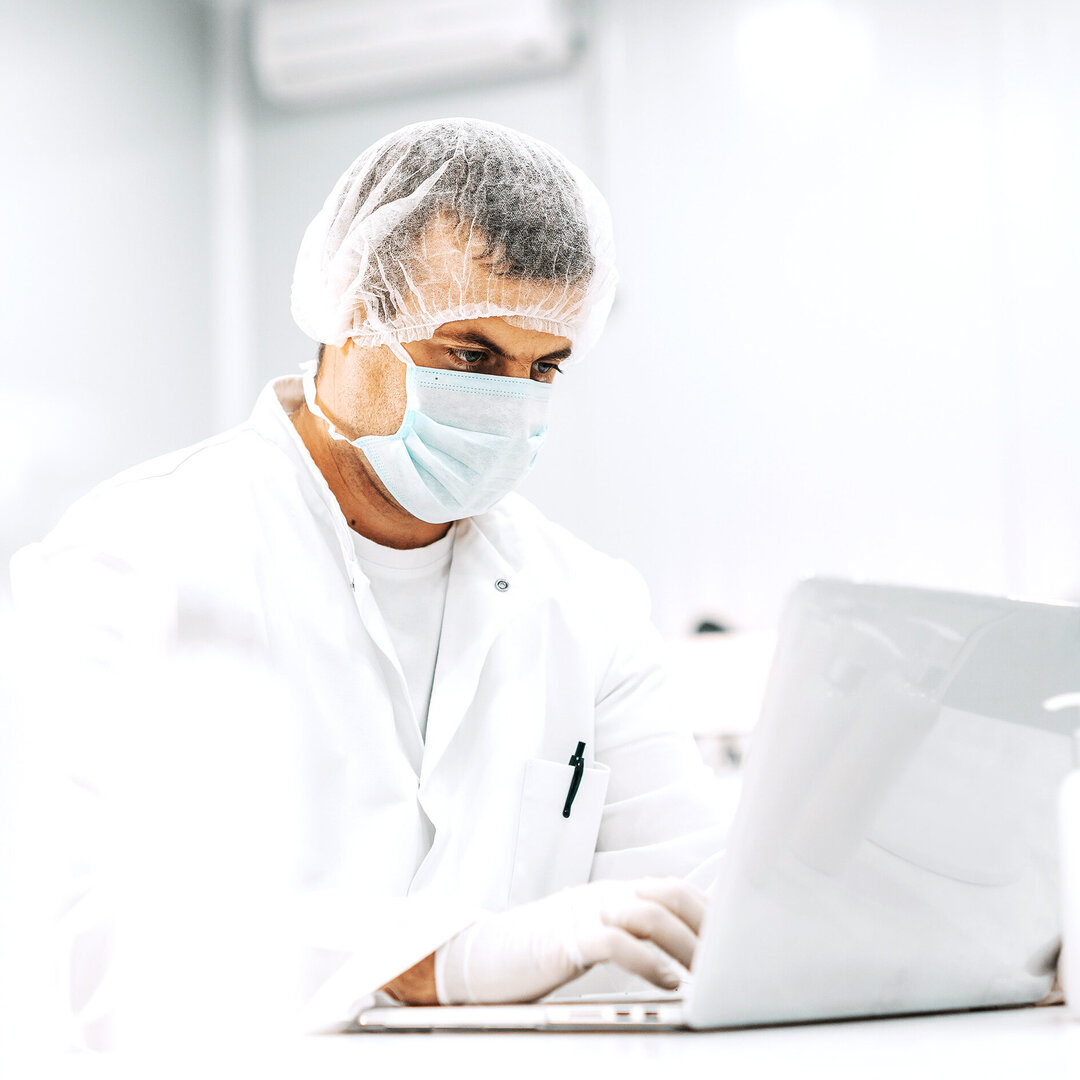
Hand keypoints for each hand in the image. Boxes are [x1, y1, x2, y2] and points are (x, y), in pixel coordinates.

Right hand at [435, 877, 706, 1004]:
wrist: (484, 955)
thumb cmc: (543, 951)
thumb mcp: (594, 933)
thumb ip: (632, 933)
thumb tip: (683, 950)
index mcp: (614, 893)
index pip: (673, 890)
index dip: (708, 912)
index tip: (736, 940)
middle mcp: (603, 896)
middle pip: (667, 894)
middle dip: (705, 925)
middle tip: (728, 959)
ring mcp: (583, 914)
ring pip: (647, 913)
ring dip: (684, 944)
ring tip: (705, 974)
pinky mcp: (564, 939)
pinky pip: (613, 941)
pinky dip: (646, 960)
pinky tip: (666, 981)